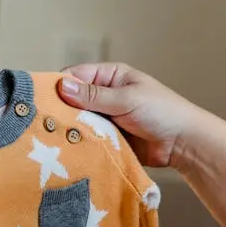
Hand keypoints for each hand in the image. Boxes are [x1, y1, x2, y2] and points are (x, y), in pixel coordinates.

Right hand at [57, 62, 203, 167]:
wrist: (183, 143)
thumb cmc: (162, 112)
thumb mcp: (126, 99)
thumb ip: (94, 95)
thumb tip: (62, 85)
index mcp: (111, 76)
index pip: (75, 76)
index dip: (58, 86)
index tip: (41, 99)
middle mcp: (105, 96)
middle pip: (73, 101)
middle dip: (61, 111)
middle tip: (44, 123)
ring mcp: (106, 118)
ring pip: (79, 122)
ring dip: (71, 129)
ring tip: (53, 139)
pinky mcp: (109, 139)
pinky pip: (89, 139)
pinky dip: (81, 144)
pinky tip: (69, 150)